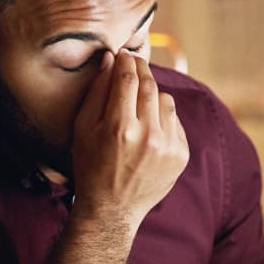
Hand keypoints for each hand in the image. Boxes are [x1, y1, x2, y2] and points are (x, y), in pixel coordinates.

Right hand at [69, 51, 188, 229]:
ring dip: (152, 93)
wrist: (112, 210)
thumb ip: (96, 93)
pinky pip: (175, 121)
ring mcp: (168, 146)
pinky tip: (148, 125)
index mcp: (119, 128)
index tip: (123, 53)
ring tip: (139, 99)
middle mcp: (148, 135)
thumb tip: (109, 60)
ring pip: (166, 100)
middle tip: (133, 62)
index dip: (126, 61)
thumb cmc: (90, 167)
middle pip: (149, 85)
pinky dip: (163, 116)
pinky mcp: (181, 155)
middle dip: (141, 69)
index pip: (128, 78)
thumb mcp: (82, 130)